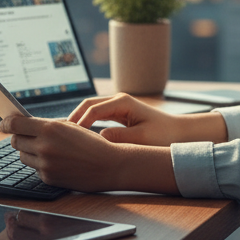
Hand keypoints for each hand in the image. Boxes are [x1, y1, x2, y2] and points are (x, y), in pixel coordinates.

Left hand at [0, 115, 178, 193]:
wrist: (109, 165)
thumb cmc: (90, 142)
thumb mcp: (68, 126)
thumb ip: (45, 125)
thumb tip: (22, 124)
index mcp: (49, 128)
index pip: (15, 124)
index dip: (6, 123)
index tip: (2, 123)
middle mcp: (44, 146)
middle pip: (15, 141)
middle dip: (19, 137)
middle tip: (27, 136)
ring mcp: (45, 164)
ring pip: (23, 155)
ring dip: (29, 151)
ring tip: (46, 149)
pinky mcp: (48, 178)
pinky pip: (35, 169)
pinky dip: (41, 165)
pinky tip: (56, 162)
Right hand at [68, 94, 229, 145]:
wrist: (180, 133)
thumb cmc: (164, 136)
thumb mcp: (141, 139)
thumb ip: (119, 138)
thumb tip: (97, 140)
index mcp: (123, 102)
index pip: (93, 109)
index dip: (79, 122)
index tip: (68, 137)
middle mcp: (118, 100)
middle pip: (87, 104)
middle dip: (73, 118)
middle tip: (59, 134)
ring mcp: (118, 106)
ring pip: (90, 109)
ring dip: (78, 120)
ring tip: (65, 135)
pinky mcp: (118, 113)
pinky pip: (97, 116)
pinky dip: (86, 123)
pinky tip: (79, 136)